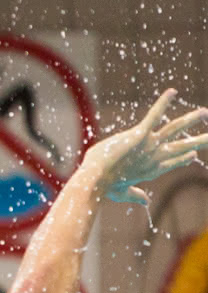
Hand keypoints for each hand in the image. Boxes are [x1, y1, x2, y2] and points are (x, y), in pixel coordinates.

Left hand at [80, 89, 207, 205]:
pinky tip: (172, 91)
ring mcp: (148, 145)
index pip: (171, 162)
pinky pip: (154, 115)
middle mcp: (154, 157)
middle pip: (181, 147)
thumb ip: (134, 195)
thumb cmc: (103, 188)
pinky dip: (163, 103)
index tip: (192, 155)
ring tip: (204, 112)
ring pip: (174, 129)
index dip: (182, 159)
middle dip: (199, 141)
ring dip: (190, 120)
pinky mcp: (139, 134)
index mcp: (150, 170)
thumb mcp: (121, 193)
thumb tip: (145, 202)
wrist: (94, 181)